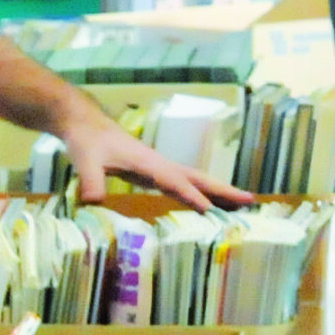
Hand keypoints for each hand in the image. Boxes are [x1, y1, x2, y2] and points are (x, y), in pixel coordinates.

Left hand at [55, 106, 253, 208]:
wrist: (85, 123)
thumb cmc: (86, 140)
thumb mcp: (84, 160)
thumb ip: (90, 181)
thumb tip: (92, 202)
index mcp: (148, 162)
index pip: (174, 182)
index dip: (191, 196)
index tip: (210, 211)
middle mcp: (159, 164)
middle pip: (197, 177)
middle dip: (222, 190)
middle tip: (250, 200)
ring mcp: (158, 167)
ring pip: (194, 180)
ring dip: (217, 192)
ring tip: (241, 205)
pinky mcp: (153, 172)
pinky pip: (183, 184)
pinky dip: (199, 193)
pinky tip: (206, 205)